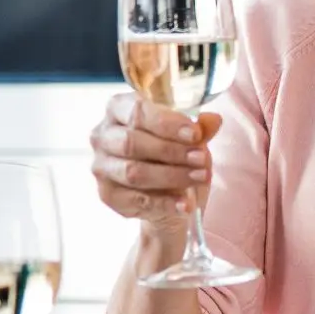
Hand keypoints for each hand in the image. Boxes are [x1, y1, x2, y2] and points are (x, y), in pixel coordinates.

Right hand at [91, 93, 219, 254]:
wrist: (166, 195)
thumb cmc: (173, 155)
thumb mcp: (189, 140)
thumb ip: (199, 129)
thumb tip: (213, 120)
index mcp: (118, 109)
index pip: (137, 111)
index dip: (167, 123)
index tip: (195, 134)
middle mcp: (103, 135)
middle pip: (132, 142)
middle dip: (171, 151)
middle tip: (201, 159)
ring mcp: (102, 166)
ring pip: (134, 172)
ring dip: (171, 176)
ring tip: (199, 177)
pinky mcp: (108, 195)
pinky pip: (136, 199)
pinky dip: (164, 202)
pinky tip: (185, 204)